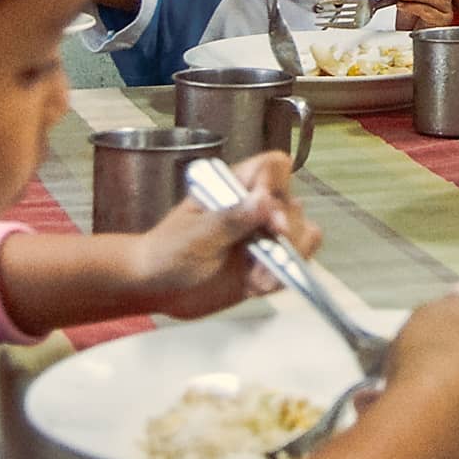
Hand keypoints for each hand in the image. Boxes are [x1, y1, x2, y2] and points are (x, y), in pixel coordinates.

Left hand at [125, 152, 320, 314]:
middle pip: (292, 203)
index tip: (268, 214)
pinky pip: (292, 264)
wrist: (157, 290)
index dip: (276, 185)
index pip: (272, 167)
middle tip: (267, 254)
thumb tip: (265, 198)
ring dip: (286, 258)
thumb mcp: (195, 236)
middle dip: (286, 232)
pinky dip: (281, 277)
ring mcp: (262, 236)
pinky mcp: (266, 264)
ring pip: (301, 233)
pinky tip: (257, 287)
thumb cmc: (167, 253)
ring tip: (259, 279)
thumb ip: (230, 219)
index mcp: (234, 187)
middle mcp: (255, 207)